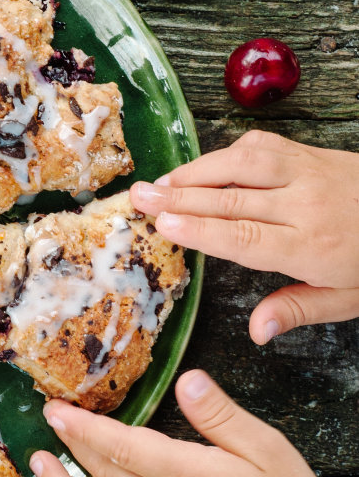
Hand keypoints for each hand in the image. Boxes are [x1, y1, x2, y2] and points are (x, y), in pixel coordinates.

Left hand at [30, 370, 344, 476]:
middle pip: (102, 473)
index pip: (121, 446)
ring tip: (42, 468)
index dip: (84, 427)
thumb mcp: (266, 449)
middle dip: (67, 445)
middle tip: (48, 419)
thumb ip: (220, 415)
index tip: (57, 410)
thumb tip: (187, 380)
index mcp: (186, 475)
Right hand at [129, 131, 358, 343]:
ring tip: (158, 181)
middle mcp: (307, 204)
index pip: (245, 237)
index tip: (163, 224)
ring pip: (241, 163)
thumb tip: (255, 331)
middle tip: (139, 197)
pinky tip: (200, 166)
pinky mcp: (309, 152)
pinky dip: (225, 153)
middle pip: (233, 197)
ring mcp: (308, 172)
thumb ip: (298, 309)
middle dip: (180, 196)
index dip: (201, 230)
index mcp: (314, 247)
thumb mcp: (350, 299)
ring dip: (194, 170)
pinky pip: (260, 145)